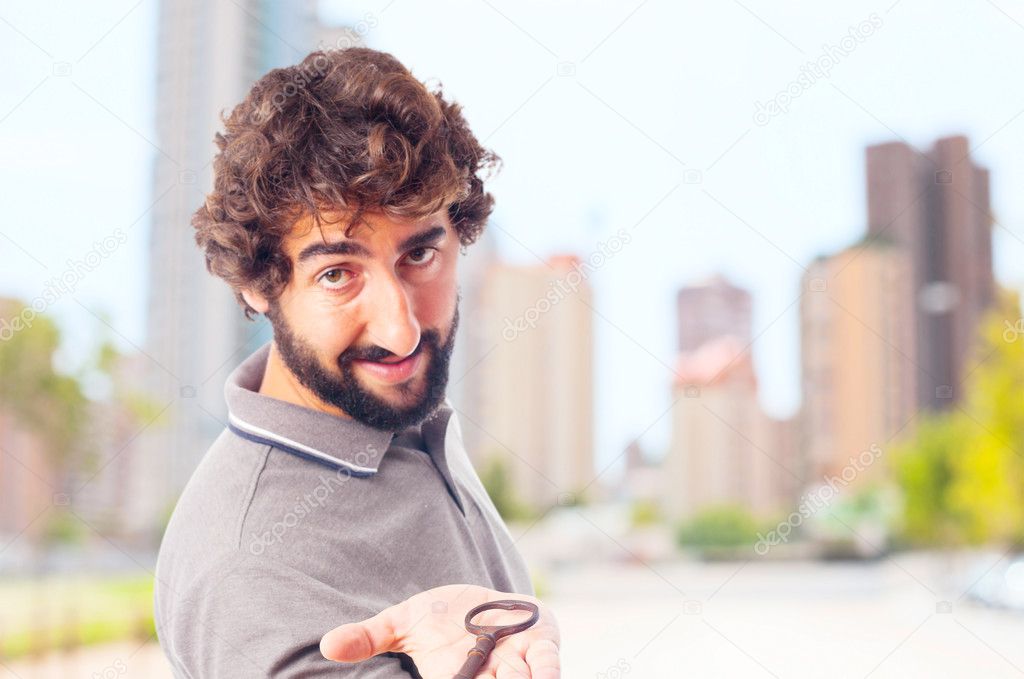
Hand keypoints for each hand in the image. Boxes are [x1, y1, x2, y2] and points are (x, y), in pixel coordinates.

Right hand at [320, 584, 560, 678]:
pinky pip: (549, 662)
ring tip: (514, 674)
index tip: (452, 677)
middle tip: (489, 676)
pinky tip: (542, 670)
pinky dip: (548, 669)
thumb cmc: (439, 618)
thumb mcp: (402, 623)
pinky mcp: (541, 644)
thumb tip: (327, 644)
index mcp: (453, 678)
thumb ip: (369, 637)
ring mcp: (516, 663)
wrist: (478, 598)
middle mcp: (487, 677)